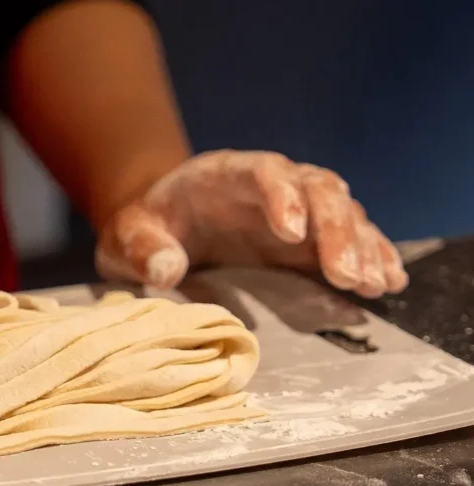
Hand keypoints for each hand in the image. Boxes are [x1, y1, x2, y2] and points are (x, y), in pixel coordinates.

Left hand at [95, 150, 408, 297]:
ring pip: (343, 213)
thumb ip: (142, 250)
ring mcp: (294, 209)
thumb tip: (165, 271)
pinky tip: (388, 282)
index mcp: (223, 175)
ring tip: (374, 284)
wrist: (158, 224)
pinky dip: (370, 257)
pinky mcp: (307, 238)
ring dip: (362, 246)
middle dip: (335, 231)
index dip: (282, 196)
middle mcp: (270, 185)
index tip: (291, 233)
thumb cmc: (142, 228)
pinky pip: (347, 240)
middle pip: (317, 190)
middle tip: (346, 274)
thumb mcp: (127, 236)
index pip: (263, 172)